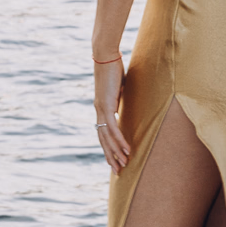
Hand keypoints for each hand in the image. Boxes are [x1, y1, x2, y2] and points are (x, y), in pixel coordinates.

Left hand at [93, 56, 129, 173]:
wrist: (105, 55)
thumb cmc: (113, 67)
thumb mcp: (119, 86)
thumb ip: (120, 96)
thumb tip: (125, 98)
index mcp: (101, 108)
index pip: (104, 132)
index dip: (109, 147)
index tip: (115, 159)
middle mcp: (99, 111)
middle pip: (103, 140)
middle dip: (110, 156)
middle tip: (118, 171)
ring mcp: (101, 109)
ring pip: (107, 138)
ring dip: (116, 153)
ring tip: (123, 165)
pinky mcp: (106, 105)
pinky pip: (113, 128)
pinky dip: (119, 140)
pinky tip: (126, 150)